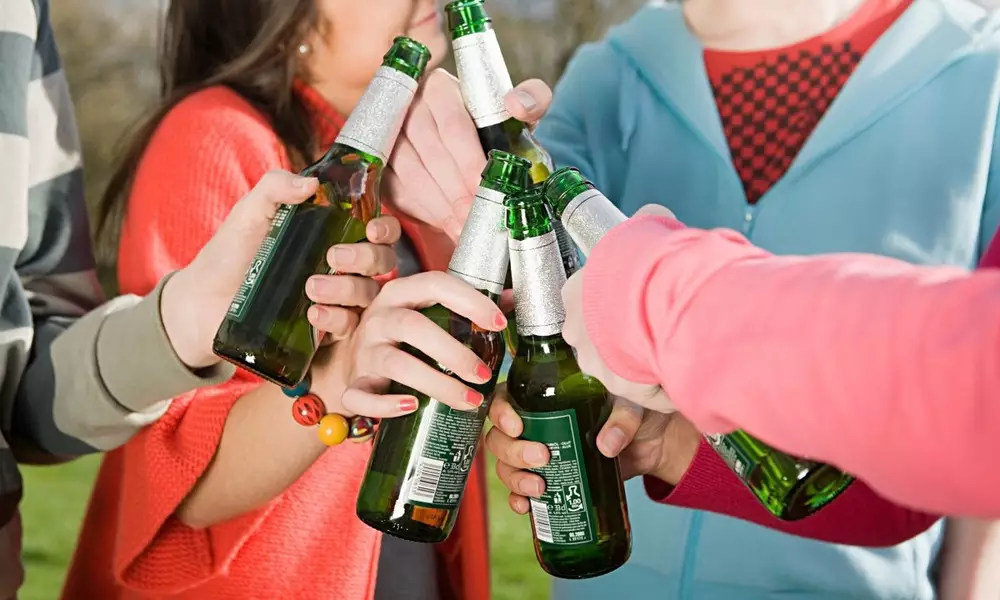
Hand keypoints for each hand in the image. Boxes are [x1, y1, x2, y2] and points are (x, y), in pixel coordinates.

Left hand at [160, 170, 400, 368]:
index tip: (371, 229)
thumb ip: (275, 187)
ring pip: (368, 294)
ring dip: (348, 289)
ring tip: (311, 287)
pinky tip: (312, 313)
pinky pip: (349, 326)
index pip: (379, 229)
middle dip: (366, 257)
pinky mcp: (325, 328)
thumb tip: (311, 183)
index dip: (386, 228)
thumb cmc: (230, 252)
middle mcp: (343, 265)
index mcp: (333, 233)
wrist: (203, 301)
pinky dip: (336, 318)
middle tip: (334, 257)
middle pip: (382, 261)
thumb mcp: (250, 212)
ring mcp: (337, 298)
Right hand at [326, 271, 507, 418]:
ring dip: (436, 383)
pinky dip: (385, 405)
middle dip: (454, 352)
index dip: (470, 301)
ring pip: (395, 363)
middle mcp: (379, 318)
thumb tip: (513, 301)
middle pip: (413, 327)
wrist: (351, 362)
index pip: (435, 284)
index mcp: (401, 294)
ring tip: (469, 400)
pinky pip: (361, 396)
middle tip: (485, 375)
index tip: (499, 324)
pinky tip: (412, 407)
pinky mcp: (353, 383)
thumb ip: (466, 307)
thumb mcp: (427, 313)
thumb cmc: (401, 336)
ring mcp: (363, 351)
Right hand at [384, 69, 553, 239]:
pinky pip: (399, 190)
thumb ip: (532, 99)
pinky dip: (425, 212)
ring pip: (412, 174)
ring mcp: (388, 136)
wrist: (464, 150)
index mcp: (439, 88)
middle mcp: (408, 106)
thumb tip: (517, 105)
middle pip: (432, 153)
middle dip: (457, 191)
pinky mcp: (382, 166)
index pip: (454, 126)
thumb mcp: (514, 112)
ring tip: (464, 228)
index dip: (471, 161)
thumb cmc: (491, 129)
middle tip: (477, 218)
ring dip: (441, 206)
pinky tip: (447, 226)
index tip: (490, 188)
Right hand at [485, 386, 700, 513]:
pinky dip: (518, 499)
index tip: (517, 426)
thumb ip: (622, 418)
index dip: (501, 412)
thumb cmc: (638, 411)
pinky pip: (521, 491)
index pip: (505, 397)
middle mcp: (535, 423)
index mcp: (546, 394)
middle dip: (513, 451)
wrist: (654, 444)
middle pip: (500, 437)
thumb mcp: (631, 404)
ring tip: (540, 487)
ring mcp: (539, 453)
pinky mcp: (550, 478)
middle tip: (542, 456)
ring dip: (515, 478)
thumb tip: (606, 444)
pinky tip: (526, 506)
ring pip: (506, 465)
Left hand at [561, 203, 678, 412]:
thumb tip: (654, 215)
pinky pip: (647, 390)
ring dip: (647, 360)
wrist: (656, 293)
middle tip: (663, 325)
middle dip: (632, 336)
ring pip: (624, 367)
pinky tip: (683, 367)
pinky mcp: (619, 388)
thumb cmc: (647, 260)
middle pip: (605, 338)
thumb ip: (646, 222)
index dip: (618, 304)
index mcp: (575, 292)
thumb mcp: (644, 229)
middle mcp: (576, 330)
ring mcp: (594, 363)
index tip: (642, 301)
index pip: (590, 303)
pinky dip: (666, 385)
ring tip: (676, 347)